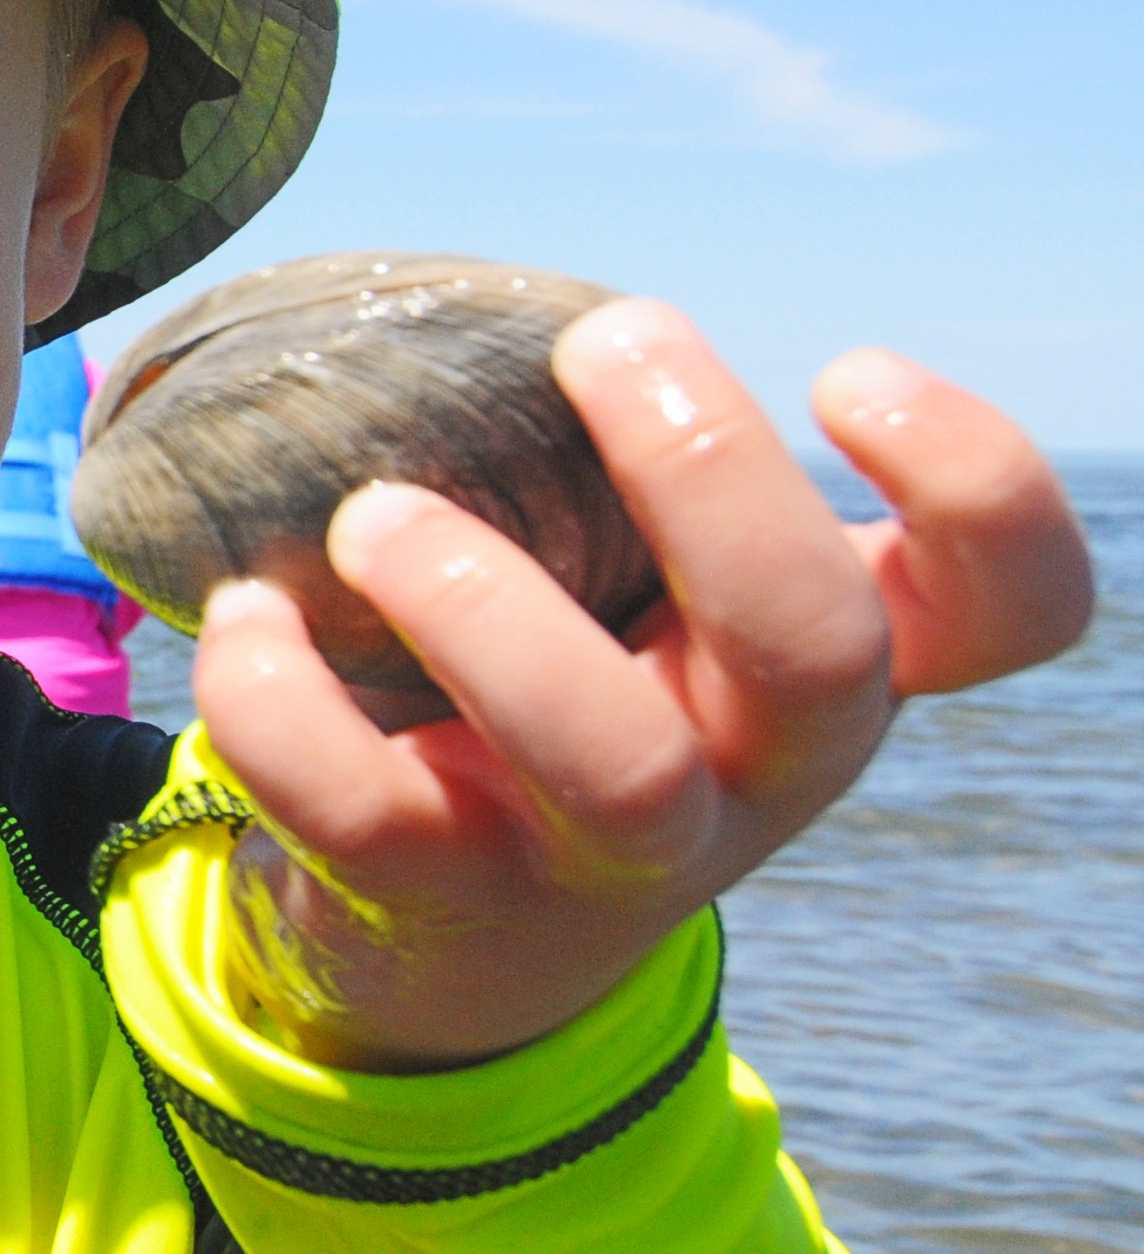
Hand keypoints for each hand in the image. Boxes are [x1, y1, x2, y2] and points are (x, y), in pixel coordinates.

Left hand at [190, 304, 1093, 1071]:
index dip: (979, 487)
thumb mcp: (644, 604)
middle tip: (600, 340)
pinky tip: (245, 613)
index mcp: (815, 671)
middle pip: (817, 653)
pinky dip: (281, 703)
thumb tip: (493, 303)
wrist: (444, 950)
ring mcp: (606, 856)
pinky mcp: (445, 904)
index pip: (1007, 609)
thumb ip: (636, 481)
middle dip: (713, 474)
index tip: (845, 369)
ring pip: (614, 761)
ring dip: (484, 605)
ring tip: (372, 514)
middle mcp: (748, 770)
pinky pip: (371, 818)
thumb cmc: (555, 702)